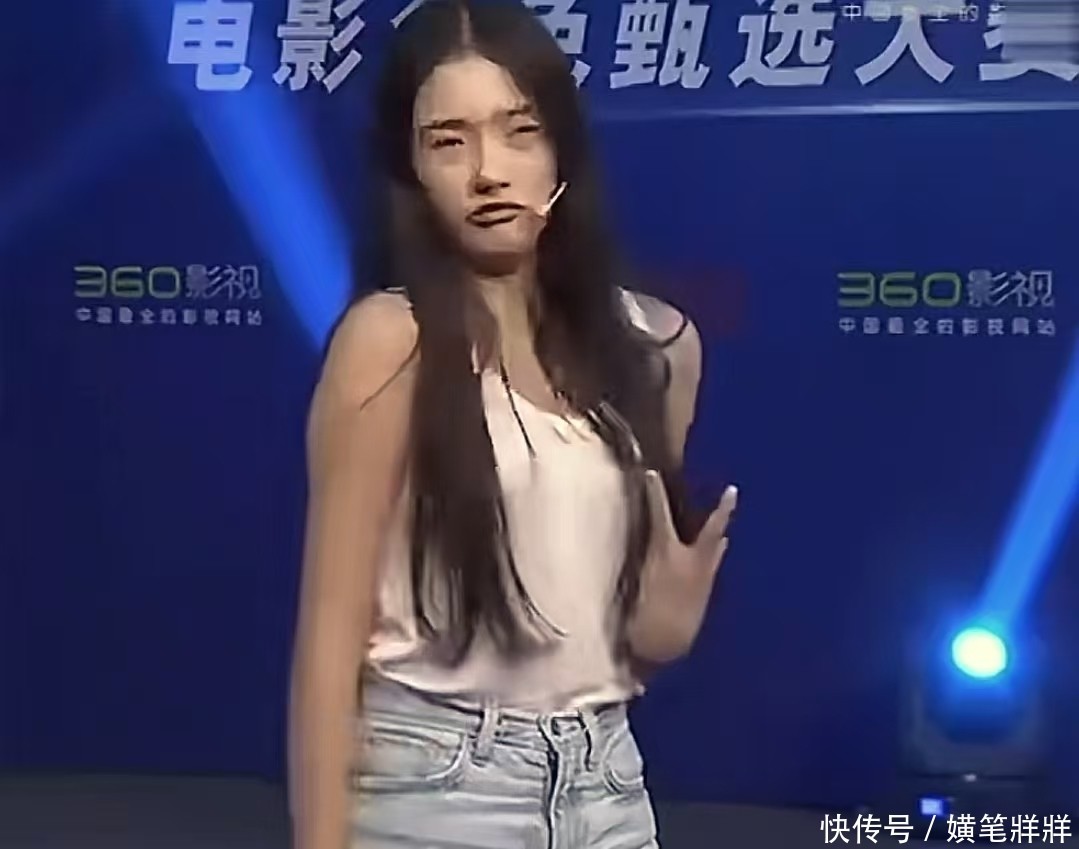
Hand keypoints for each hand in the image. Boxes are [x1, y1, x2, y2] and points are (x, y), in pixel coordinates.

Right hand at [627, 472, 736, 661]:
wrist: (662, 647)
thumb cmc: (639, 613)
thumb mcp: (637, 579)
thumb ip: (646, 556)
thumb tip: (652, 539)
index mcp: (666, 553)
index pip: (659, 514)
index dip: (655, 493)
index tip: (652, 474)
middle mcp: (692, 561)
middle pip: (711, 529)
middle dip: (722, 510)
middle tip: (734, 491)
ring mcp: (704, 577)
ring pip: (716, 548)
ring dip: (719, 532)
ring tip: (725, 518)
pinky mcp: (707, 593)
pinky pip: (713, 564)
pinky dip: (714, 553)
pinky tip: (718, 550)